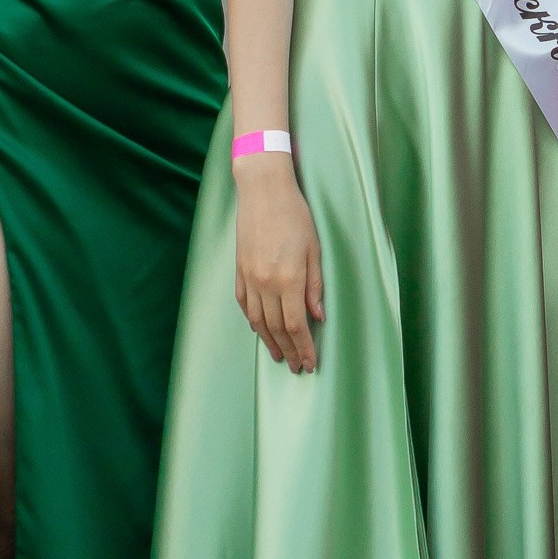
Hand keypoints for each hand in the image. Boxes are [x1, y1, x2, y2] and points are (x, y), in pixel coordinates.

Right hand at [234, 159, 323, 372]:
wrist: (263, 191)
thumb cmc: (295, 215)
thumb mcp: (314, 249)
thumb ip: (315, 286)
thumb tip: (317, 316)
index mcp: (288, 279)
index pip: (295, 325)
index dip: (303, 347)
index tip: (310, 362)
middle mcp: (266, 283)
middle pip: (276, 328)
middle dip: (289, 350)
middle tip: (297, 367)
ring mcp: (249, 278)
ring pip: (258, 321)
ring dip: (269, 342)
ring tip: (279, 356)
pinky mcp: (239, 271)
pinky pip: (244, 304)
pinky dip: (253, 321)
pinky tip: (260, 330)